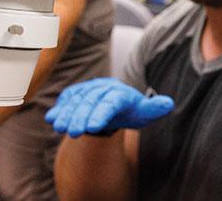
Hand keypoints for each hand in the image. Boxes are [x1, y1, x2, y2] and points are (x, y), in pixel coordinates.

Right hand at [44, 77, 174, 137]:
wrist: (116, 103)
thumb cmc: (131, 110)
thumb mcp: (144, 112)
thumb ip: (154, 108)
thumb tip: (168, 103)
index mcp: (121, 94)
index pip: (111, 103)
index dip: (102, 113)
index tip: (94, 127)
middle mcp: (104, 88)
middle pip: (91, 102)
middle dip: (81, 117)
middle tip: (74, 132)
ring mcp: (89, 90)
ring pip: (77, 100)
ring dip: (67, 113)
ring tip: (59, 127)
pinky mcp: (77, 93)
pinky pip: (68, 99)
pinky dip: (60, 108)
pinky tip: (52, 118)